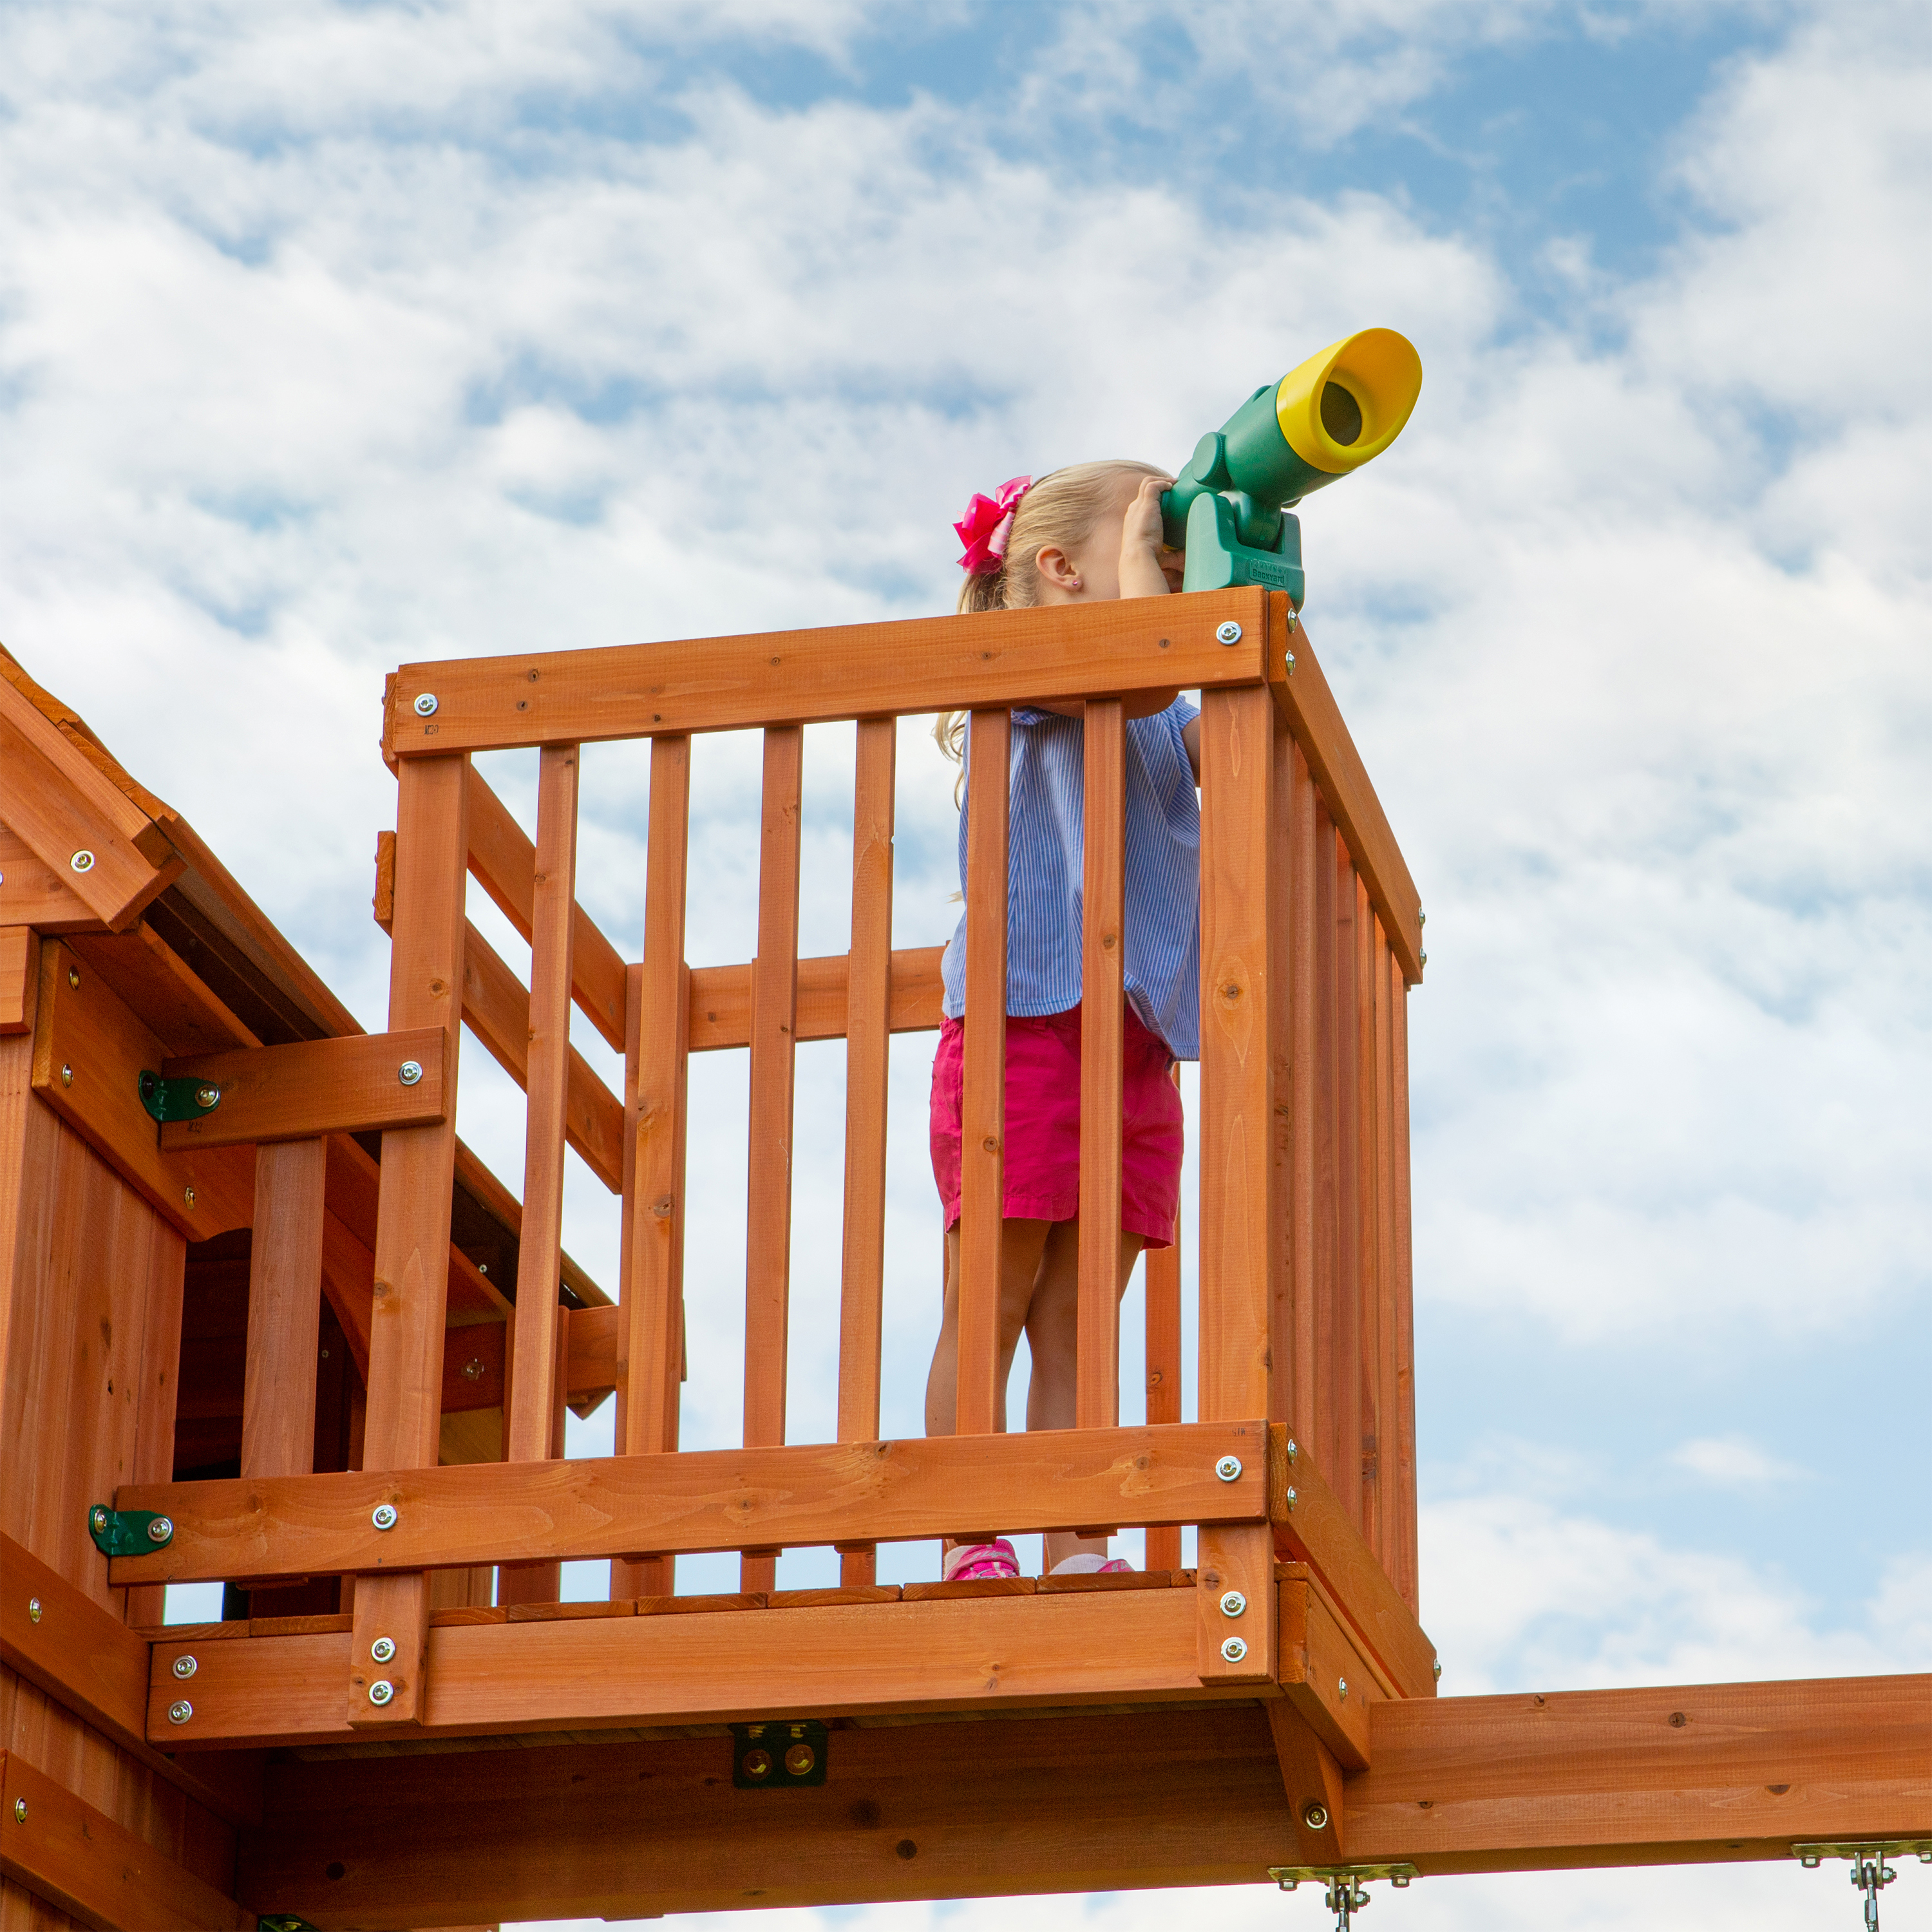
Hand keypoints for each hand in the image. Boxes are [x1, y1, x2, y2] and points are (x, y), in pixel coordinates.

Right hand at [1120, 475, 1183, 597]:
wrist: (1137, 556)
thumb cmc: (1147, 559)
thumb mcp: (1160, 555)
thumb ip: (1173, 556)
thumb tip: (1187, 558)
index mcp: (1133, 521)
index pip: (1142, 503)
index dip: (1156, 499)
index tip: (1169, 500)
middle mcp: (1133, 511)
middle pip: (1144, 490)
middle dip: (1159, 486)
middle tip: (1175, 489)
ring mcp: (1138, 506)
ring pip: (1148, 483)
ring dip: (1162, 481)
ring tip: (1176, 483)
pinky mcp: (1145, 504)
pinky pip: (1153, 485)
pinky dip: (1163, 483)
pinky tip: (1174, 485)